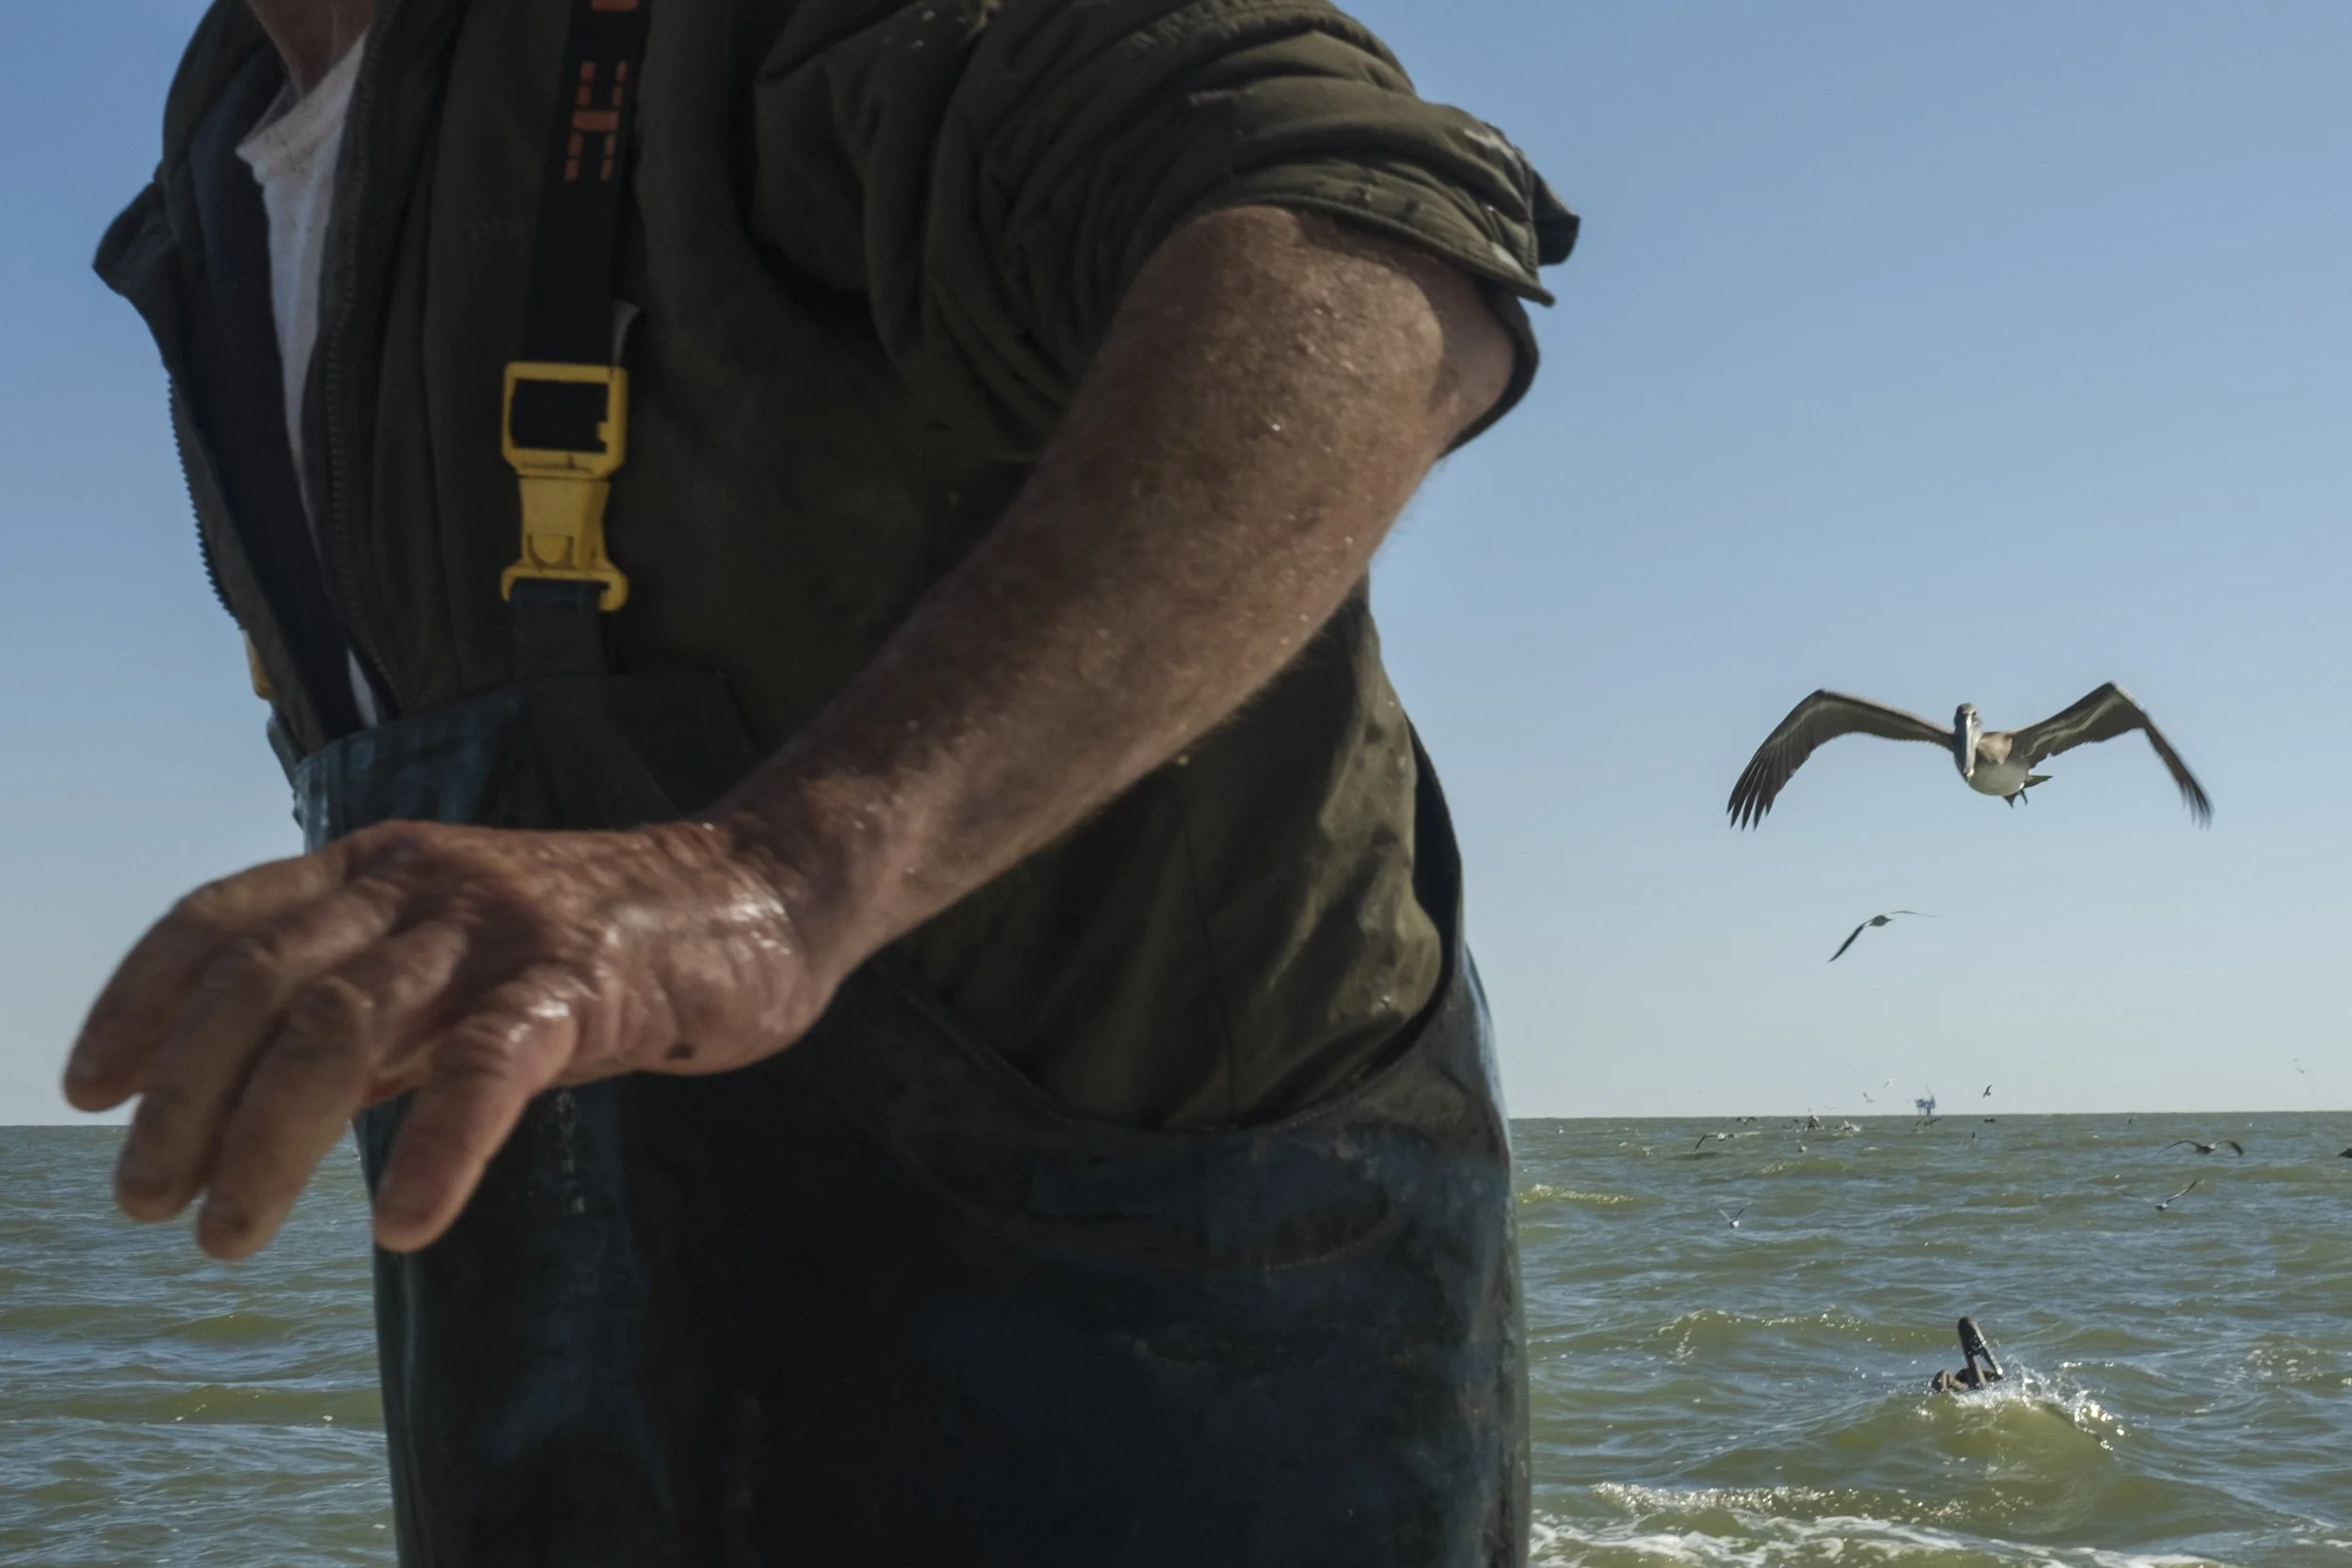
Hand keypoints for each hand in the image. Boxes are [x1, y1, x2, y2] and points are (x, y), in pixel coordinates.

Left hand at [63, 819, 837, 1258]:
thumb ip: (368, 1019)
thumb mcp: (461, 965)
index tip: (91, 1089)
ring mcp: (504, 926)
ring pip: (345, 1025)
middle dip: (184, 1100)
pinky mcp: (587, 980)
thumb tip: (253, 1106)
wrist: (764, 892)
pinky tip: (403, 1222)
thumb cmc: (606, 943)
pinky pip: (489, 1064)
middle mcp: (424, 882)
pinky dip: (436, 1147)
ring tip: (231, 1235)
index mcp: (381, 867)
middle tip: (147, 1199)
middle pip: (260, 983)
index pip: (221, 918)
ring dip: (267, 1140)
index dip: (140, 1001)